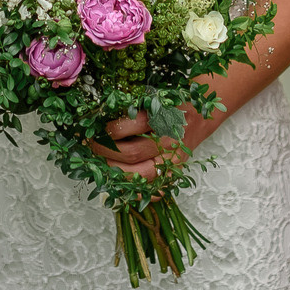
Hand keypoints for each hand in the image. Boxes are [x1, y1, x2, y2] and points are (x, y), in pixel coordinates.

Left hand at [86, 109, 210, 180]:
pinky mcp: (174, 174)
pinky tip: (119, 183)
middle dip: (106, 152)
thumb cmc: (169, 105)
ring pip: (139, 175)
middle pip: (131, 154)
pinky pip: (154, 190)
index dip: (110, 130)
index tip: (96, 128)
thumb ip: (131, 105)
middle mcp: (169, 141)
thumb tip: (99, 116)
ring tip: (100, 163)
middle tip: (92, 146)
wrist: (197, 117)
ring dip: (114, 171)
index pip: (131, 127)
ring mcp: (172, 161)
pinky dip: (135, 191)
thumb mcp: (152, 97)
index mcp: (163, 118)